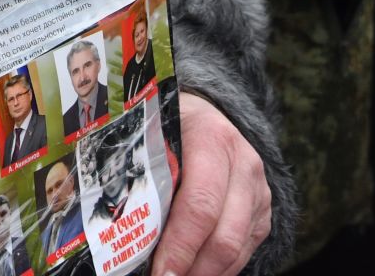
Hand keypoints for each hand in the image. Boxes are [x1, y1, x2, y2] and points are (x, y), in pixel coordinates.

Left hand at [148, 93, 270, 275]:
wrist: (206, 115)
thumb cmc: (168, 127)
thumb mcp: (151, 136)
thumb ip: (138, 173)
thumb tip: (110, 221)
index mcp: (212, 139)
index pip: (199, 205)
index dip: (179, 246)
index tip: (159, 273)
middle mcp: (244, 165)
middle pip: (224, 237)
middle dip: (191, 269)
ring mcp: (258, 191)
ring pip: (237, 251)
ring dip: (203, 273)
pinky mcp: (263, 212)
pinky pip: (244, 253)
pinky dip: (216, 270)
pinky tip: (190, 270)